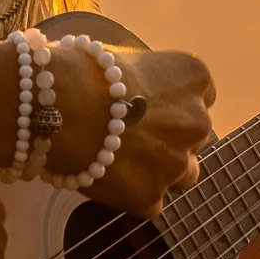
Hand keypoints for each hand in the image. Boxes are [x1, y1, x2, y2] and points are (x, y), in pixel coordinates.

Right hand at [43, 44, 214, 216]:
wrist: (58, 107)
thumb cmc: (83, 71)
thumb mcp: (127, 58)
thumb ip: (146, 77)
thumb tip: (136, 89)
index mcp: (194, 78)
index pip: (201, 95)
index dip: (172, 103)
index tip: (150, 107)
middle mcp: (197, 121)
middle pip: (193, 136)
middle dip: (169, 137)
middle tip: (133, 136)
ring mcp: (177, 163)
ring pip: (182, 173)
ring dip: (161, 169)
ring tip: (123, 162)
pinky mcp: (151, 196)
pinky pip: (150, 200)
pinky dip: (132, 193)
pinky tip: (107, 178)